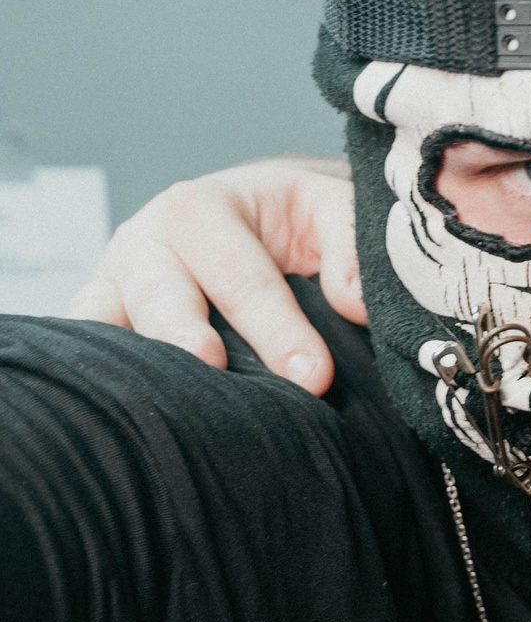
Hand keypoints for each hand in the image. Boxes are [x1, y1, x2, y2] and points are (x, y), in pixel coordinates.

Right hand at [68, 155, 363, 393]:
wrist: (243, 219)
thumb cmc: (289, 221)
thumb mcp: (328, 209)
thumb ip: (351, 245)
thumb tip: (353, 301)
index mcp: (200, 209)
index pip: (242, 278)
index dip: (277, 329)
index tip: (314, 377)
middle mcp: (145, 243)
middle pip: (162, 298)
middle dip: (188, 338)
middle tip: (213, 368)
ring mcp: (113, 285)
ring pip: (107, 325)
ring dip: (135, 366)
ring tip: (163, 405)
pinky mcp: (98, 322)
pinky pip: (86, 349)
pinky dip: (98, 378)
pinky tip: (125, 412)